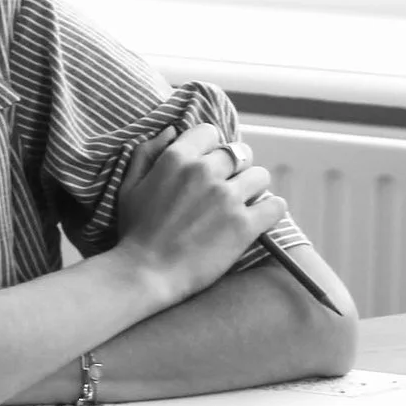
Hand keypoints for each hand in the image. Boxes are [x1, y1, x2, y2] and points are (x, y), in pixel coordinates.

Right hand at [112, 125, 285, 301]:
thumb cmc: (135, 232)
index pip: (210, 132)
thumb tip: (171, 131)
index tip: (208, 166)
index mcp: (177, 158)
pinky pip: (276, 205)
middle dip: (235, 169)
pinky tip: (260, 219)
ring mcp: (227, 198)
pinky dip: (271, 211)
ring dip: (253, 188)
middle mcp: (205, 172)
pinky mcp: (244, 225)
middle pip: (239, 153)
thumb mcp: (129, 185)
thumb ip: (147, 152)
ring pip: (260, 176)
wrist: (146, 273)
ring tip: (243, 205)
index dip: (211, 148)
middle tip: (227, 189)